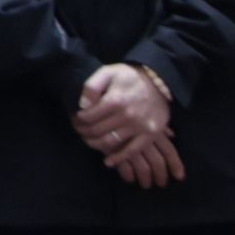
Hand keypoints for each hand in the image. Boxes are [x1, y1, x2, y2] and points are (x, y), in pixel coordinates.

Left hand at [74, 64, 183, 190]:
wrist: (159, 82)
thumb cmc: (129, 77)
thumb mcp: (108, 72)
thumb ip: (92, 87)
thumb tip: (83, 106)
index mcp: (115, 100)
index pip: (88, 117)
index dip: (78, 120)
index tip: (75, 119)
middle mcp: (127, 115)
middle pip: (97, 131)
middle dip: (83, 132)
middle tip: (79, 130)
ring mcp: (140, 127)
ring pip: (110, 142)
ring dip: (95, 144)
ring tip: (88, 140)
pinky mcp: (150, 134)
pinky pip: (132, 151)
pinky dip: (118, 158)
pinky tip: (107, 161)